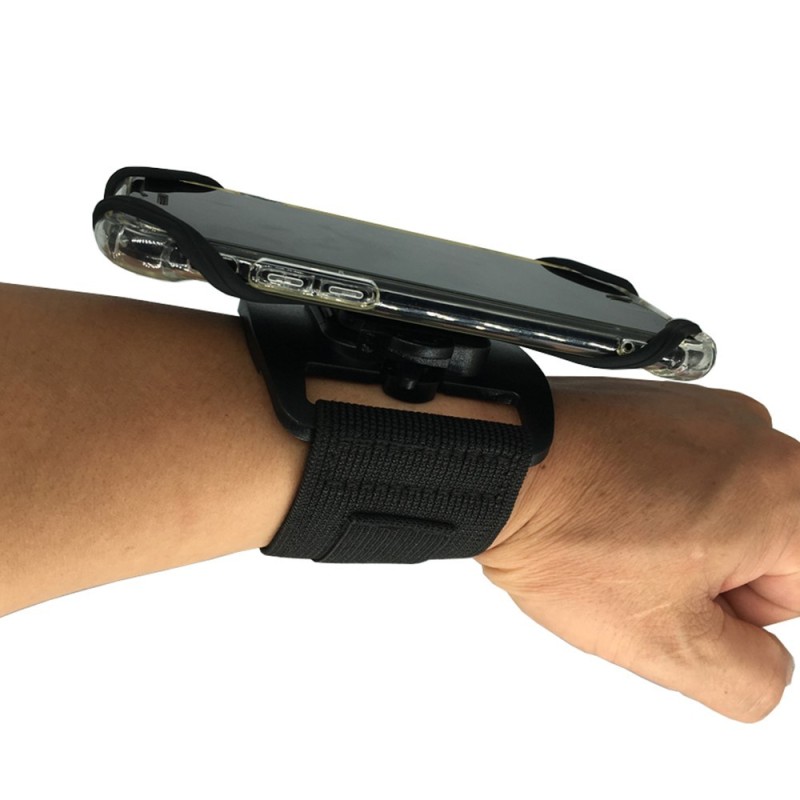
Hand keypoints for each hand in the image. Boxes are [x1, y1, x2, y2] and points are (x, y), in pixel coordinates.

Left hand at [477, 377, 799, 721]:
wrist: (499, 463)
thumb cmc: (568, 531)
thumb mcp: (670, 644)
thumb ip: (752, 677)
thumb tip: (765, 664)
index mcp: (786, 494)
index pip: (799, 592)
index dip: (736, 614)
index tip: (680, 599)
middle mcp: (757, 438)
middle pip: (767, 547)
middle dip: (710, 577)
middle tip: (641, 572)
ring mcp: (707, 413)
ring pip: (722, 512)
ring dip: (679, 539)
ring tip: (614, 537)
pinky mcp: (664, 405)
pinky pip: (684, 474)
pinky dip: (654, 500)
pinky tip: (603, 507)